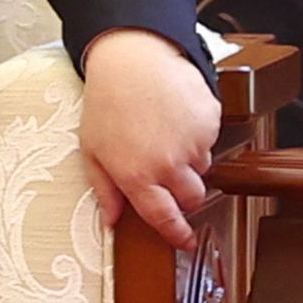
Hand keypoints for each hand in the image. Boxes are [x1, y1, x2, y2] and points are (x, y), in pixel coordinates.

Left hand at [78, 27, 223, 250]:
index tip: (185, 242)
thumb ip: (105, 189)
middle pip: (193, 198)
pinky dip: (197, 136)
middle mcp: (169, 164)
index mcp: (136, 175)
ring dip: (189, 162)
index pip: (164, 217)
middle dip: (184, 195)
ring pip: (203, 168)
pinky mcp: (211, 123)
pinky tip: (175, 119)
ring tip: (163, 136)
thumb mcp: (91, 150)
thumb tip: (113, 221)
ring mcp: (194, 143)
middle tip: (167, 176)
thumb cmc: (105, 105)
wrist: (132, 61)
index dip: (177, 234)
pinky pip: (211, 141)